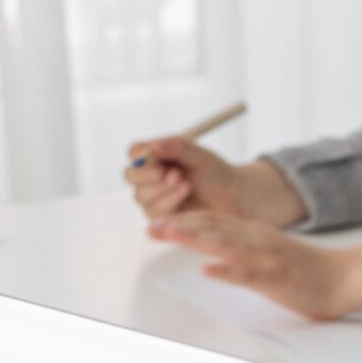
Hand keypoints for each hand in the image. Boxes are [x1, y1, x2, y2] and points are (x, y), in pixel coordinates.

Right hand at [124, 138, 304, 225]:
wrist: (231, 196)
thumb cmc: (214, 172)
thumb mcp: (198, 154)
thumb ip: (177, 147)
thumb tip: (155, 145)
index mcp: (155, 156)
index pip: (134, 151)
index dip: (141, 154)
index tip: (156, 155)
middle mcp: (149, 177)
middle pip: (130, 174)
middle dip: (146, 174)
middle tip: (166, 172)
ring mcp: (152, 198)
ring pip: (141, 195)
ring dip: (162, 188)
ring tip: (185, 182)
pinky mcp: (160, 216)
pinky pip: (155, 211)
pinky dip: (170, 200)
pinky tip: (185, 192)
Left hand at [147, 211, 361, 318]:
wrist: (343, 277)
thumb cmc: (305, 270)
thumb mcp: (269, 252)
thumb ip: (243, 247)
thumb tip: (214, 247)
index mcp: (255, 234)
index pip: (214, 221)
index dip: (184, 219)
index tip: (158, 220)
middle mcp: (257, 240)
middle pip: (213, 228)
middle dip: (180, 225)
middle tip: (151, 225)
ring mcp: (267, 258)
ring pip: (226, 245)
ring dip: (195, 238)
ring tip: (169, 234)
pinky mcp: (277, 278)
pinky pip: (249, 274)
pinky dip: (227, 271)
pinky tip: (208, 270)